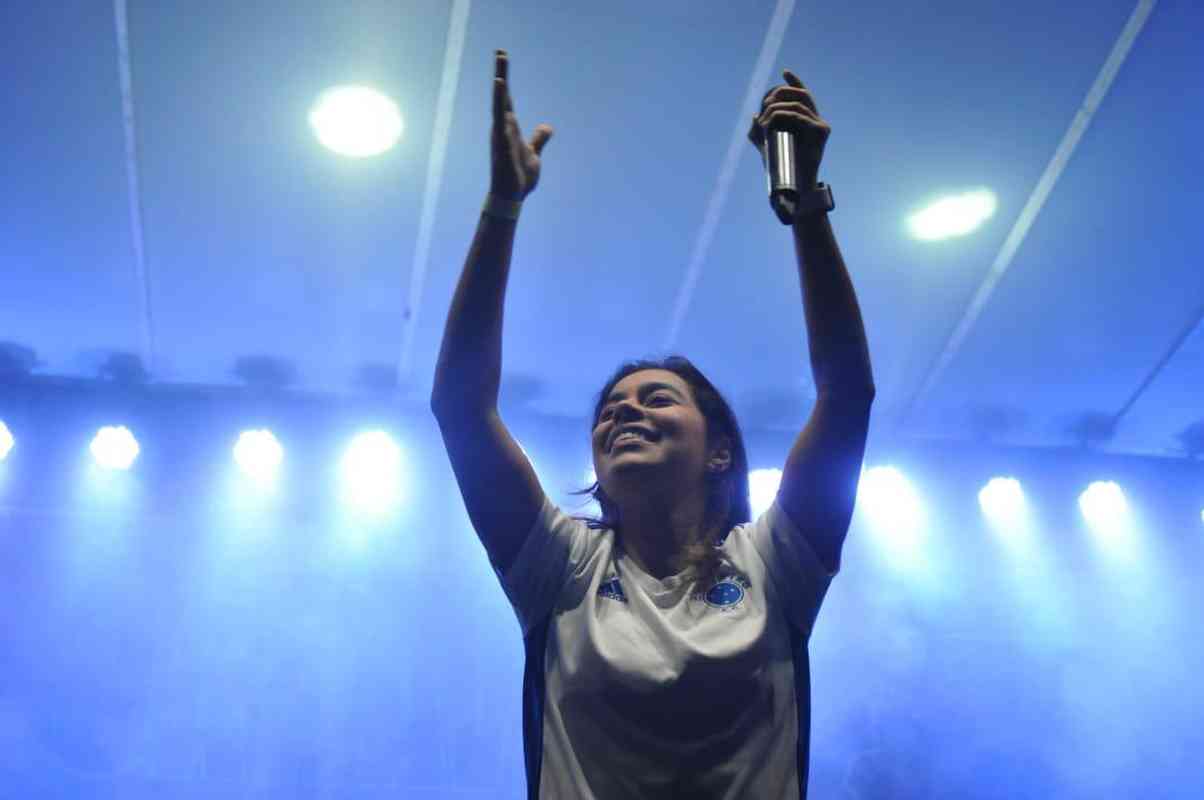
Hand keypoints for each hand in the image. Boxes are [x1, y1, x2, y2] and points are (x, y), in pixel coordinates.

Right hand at [491, 50, 552, 199]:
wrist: (513, 197)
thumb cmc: (519, 176)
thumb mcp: (534, 154)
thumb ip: (539, 138)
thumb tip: (547, 126)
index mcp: (509, 128)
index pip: (508, 99)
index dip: (505, 80)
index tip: (503, 59)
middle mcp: (502, 128)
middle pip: (501, 97)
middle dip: (501, 74)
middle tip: (501, 52)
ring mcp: (501, 137)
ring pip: (499, 109)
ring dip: (500, 91)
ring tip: (501, 71)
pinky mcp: (503, 149)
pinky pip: (502, 128)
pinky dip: (501, 112)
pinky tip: (502, 100)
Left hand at [747, 70, 828, 188]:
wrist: (794, 185)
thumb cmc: (781, 167)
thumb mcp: (765, 146)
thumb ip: (758, 132)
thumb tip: (754, 116)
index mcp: (805, 120)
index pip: (802, 95)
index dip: (794, 82)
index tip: (784, 71)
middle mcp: (816, 120)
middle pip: (801, 94)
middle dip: (781, 92)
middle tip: (766, 103)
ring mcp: (820, 125)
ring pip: (798, 104)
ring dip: (778, 108)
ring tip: (765, 119)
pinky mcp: (822, 131)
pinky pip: (802, 116)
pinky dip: (785, 115)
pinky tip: (773, 120)